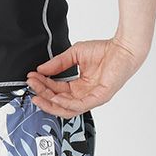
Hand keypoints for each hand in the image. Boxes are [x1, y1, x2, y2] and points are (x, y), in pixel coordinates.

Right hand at [26, 37, 146, 117]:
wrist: (124, 46)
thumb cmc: (105, 50)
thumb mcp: (74, 55)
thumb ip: (58, 63)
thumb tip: (40, 69)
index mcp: (79, 88)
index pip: (56, 90)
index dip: (43, 85)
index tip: (31, 77)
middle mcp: (84, 96)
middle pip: (59, 102)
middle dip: (43, 95)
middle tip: (31, 87)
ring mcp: (91, 99)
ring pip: (67, 109)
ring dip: (50, 104)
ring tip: (38, 96)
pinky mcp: (99, 98)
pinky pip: (79, 106)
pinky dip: (65, 103)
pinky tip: (55, 98)